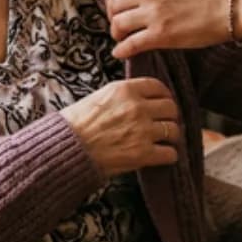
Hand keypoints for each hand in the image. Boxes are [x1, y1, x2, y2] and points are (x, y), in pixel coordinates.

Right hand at [60, 77, 181, 177]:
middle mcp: (137, 107)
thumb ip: (121, 95)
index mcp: (125, 90)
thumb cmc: (76, 124)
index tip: (163, 102)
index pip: (158, 86)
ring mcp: (142, 131)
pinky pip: (170, 153)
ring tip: (164, 140)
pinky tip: (162, 155)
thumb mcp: (98, 97)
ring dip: (170, 136)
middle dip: (170, 116)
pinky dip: (168, 155)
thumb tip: (137, 98)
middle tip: (165, 122)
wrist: (67, 149)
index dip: (163, 95)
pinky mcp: (143, 154)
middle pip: (171, 107)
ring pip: (173, 130)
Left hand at [106, 0, 229, 60]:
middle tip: (119, 26)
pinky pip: (130, 44)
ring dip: (116, 34)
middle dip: (112, 17)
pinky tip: (121, 53)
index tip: (115, 7)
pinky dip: (121, 50)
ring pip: (117, 24)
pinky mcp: (161, 35)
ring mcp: (154, 13)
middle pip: (113, 5)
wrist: (230, 6)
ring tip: (122, 39)